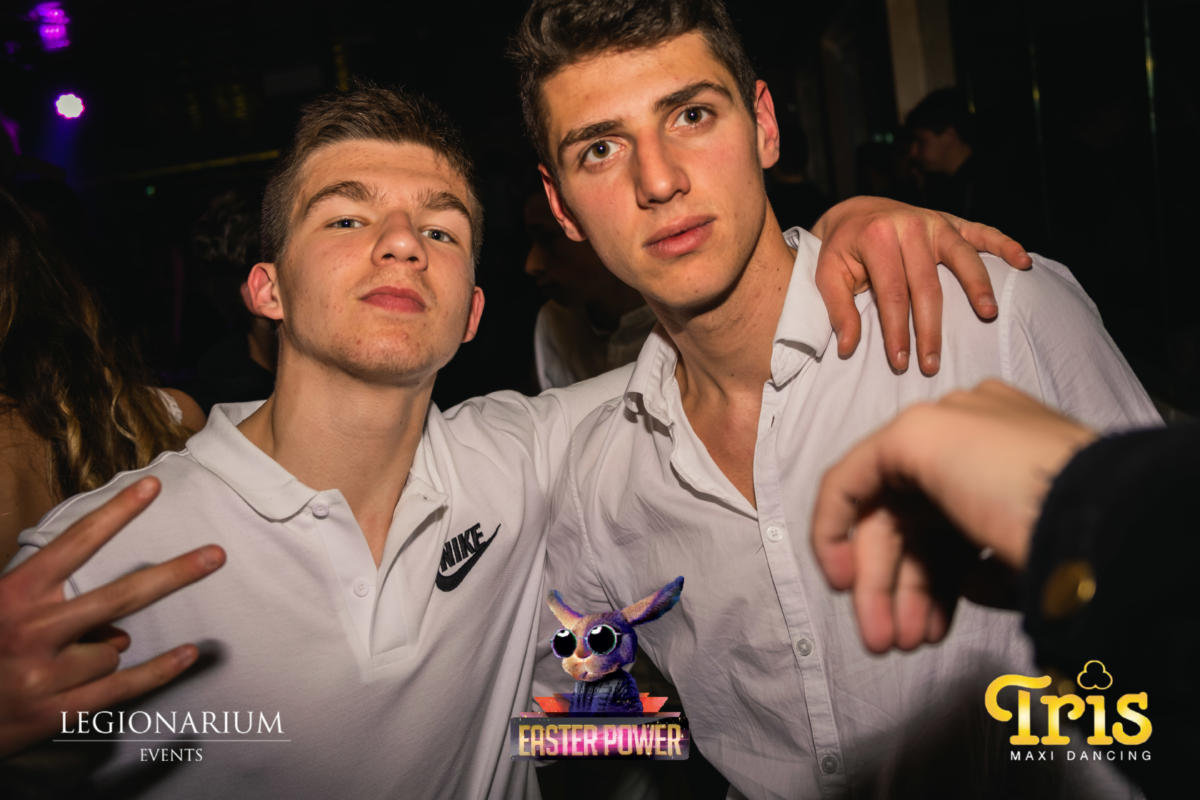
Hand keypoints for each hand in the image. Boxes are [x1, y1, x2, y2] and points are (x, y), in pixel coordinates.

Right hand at [0, 477, 224, 756]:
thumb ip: (48, 602)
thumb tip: (118, 630)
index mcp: (14, 595)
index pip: (75, 544)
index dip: (116, 513)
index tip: (152, 486)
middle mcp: (32, 631)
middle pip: (121, 596)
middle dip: (175, 574)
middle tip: (217, 555)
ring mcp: (44, 675)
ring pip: (113, 651)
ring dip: (101, 655)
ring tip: (58, 666)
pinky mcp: (54, 713)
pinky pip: (121, 689)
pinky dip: (158, 672)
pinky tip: (188, 654)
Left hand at [810, 197, 1031, 374]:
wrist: (854, 211)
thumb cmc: (842, 249)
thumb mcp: (827, 275)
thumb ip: (838, 309)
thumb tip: (848, 347)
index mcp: (878, 238)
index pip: (892, 294)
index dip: (897, 331)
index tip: (901, 362)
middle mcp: (911, 226)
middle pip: (927, 285)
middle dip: (930, 329)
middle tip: (933, 363)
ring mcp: (935, 221)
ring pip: (961, 258)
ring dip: (977, 286)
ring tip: (988, 315)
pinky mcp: (951, 221)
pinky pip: (982, 231)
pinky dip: (1005, 244)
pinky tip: (1023, 262)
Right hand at [810, 380, 1095, 652]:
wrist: (1103, 522)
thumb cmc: (1004, 474)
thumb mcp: (919, 437)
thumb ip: (863, 467)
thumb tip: (852, 505)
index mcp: (943, 423)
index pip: (867, 481)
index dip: (839, 532)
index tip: (841, 584)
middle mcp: (969, 457)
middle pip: (898, 529)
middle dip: (882, 587)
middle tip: (881, 641)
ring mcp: (999, 501)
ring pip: (934, 555)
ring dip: (913, 600)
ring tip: (914, 643)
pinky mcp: (1027, 541)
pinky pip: (977, 569)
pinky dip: (960, 592)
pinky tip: (957, 613)